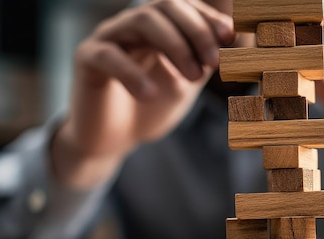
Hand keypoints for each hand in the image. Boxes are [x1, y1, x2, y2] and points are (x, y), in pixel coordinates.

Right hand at [52, 0, 233, 187]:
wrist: (114, 140)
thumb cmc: (152, 108)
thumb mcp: (188, 82)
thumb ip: (207, 60)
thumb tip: (236, 41)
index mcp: (158, 26)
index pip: (184, 6)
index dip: (208, 18)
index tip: (230, 37)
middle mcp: (132, 24)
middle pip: (165, 5)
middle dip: (196, 31)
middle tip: (214, 62)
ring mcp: (108, 37)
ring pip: (141, 20)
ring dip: (174, 45)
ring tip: (193, 78)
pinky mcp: (86, 59)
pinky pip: (109, 56)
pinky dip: (133, 73)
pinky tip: (151, 94)